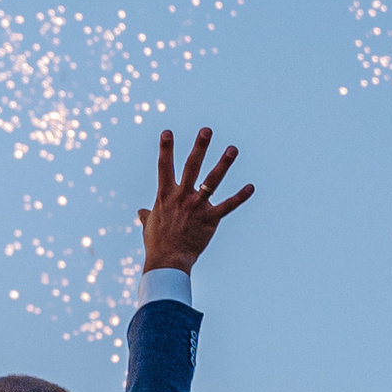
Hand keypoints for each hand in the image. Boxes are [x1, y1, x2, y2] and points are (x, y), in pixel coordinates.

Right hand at [138, 127, 252, 274]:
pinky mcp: (210, 220)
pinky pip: (227, 206)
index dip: (165, 149)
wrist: (168, 261)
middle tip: (207, 130)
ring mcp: (197, 207)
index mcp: (165, 195)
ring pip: (212, 181)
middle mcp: (181, 197)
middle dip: (199, 147)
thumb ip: (146, 215)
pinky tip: (251, 187)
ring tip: (232, 149)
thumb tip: (140, 213)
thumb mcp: (149, 226)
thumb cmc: (157, 243)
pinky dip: (240, 197)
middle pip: (192, 167)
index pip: (164, 167)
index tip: (167, 132)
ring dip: (223, 164)